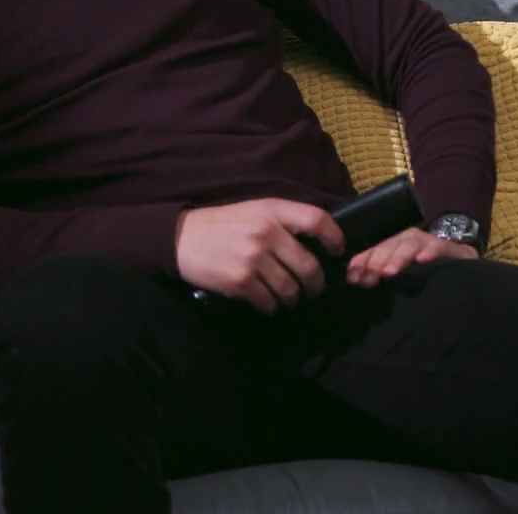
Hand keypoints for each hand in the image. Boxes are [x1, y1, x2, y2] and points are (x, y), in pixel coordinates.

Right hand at [175, 199, 345, 314]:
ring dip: (292, 299)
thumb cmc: (224, 224)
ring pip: (291, 290)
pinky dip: (272, 308)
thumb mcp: (255, 210)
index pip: (317, 220)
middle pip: (309, 266)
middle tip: (313, 289)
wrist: (180, 238)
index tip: (337, 252)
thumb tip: (318, 244)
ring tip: (287, 297)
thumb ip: (284, 221)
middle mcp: (266, 233)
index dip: (335, 238)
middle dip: (315, 284)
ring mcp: (253, 259)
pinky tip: (267, 303)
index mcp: (273, 210)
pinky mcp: (239, 282)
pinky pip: (269, 303)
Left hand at [345, 228, 478, 287]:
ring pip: (408, 245)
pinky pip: (437, 246)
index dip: (362, 260)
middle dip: (377, 261)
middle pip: (388, 245)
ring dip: (398, 257)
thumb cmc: (419, 270)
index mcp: (390, 242)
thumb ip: (376, 273)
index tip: (354, 277)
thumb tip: (354, 279)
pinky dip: (430, 252)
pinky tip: (423, 260)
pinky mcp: (444, 247)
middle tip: (371, 277)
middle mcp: (405, 238)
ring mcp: (424, 241)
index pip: (372, 247)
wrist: (455, 261)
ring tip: (389, 272)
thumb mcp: (396, 270)